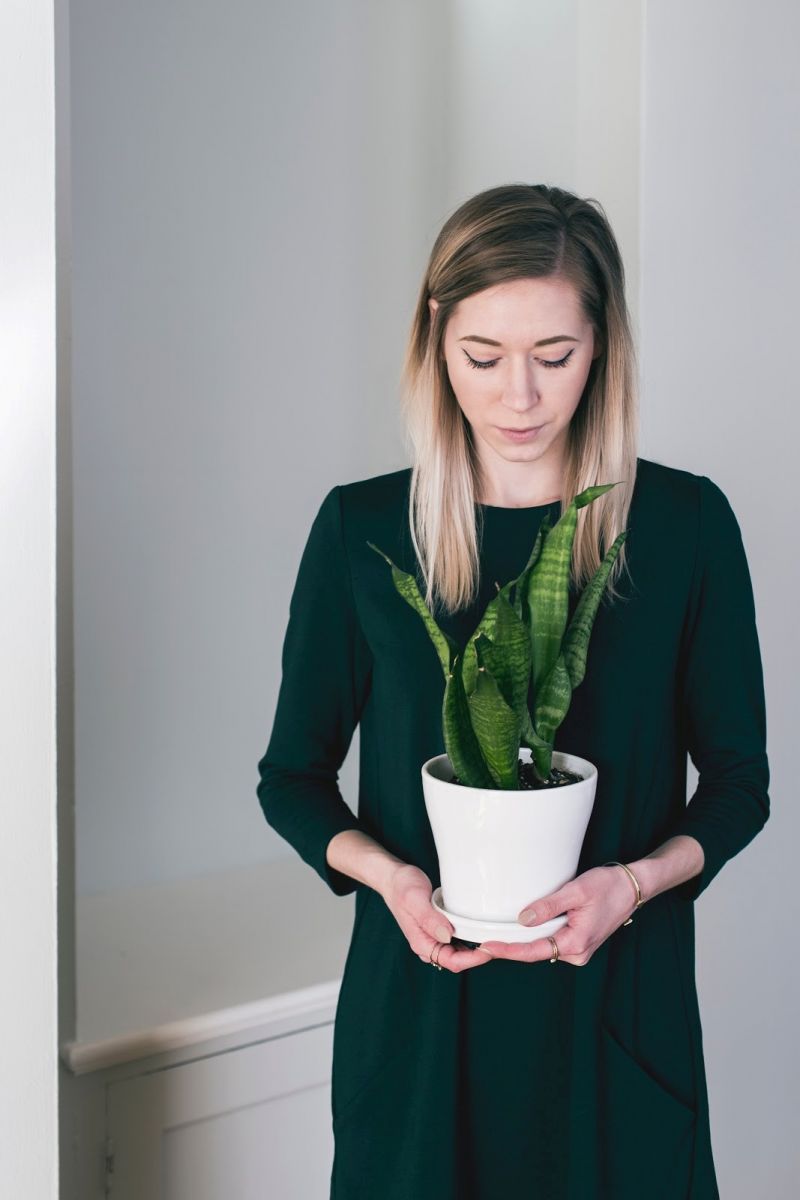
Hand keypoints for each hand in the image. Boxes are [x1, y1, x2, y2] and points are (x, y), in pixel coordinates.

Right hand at [381, 864, 493, 973]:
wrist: (394, 878)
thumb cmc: (401, 887)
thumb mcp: (415, 899)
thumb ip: (429, 919)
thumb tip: (447, 936)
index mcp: (423, 944)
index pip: (453, 961)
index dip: (474, 959)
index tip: (490, 948)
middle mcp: (430, 944)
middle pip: (461, 960)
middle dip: (481, 955)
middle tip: (502, 943)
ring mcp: (436, 937)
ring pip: (462, 951)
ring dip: (479, 947)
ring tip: (498, 937)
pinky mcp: (441, 928)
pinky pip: (460, 939)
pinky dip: (473, 936)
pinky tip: (484, 928)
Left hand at [477, 865, 639, 964]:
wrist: (632, 888)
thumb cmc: (608, 886)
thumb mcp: (576, 891)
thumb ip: (548, 906)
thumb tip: (522, 919)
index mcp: (576, 943)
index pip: (533, 951)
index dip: (507, 950)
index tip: (485, 947)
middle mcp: (576, 953)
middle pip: (534, 953)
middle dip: (508, 949)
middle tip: (479, 945)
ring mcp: (577, 950)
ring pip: (541, 948)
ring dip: (520, 943)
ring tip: (492, 938)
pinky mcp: (577, 943)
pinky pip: (550, 943)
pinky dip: (534, 938)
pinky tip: (518, 931)